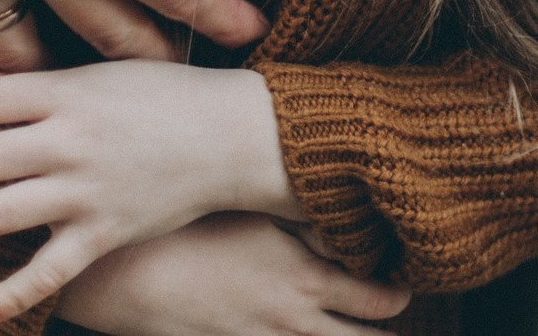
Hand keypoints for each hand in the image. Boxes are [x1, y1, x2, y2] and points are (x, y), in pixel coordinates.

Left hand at [0, 61, 302, 325]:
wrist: (233, 137)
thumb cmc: (172, 96)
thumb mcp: (110, 73)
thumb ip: (48, 83)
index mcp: (72, 94)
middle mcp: (71, 142)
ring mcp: (85, 192)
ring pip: (1, 212)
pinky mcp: (103, 232)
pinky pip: (49, 271)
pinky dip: (11, 295)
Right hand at [53, 214, 408, 335]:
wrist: (130, 277)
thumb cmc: (194, 230)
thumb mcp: (262, 213)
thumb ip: (311, 221)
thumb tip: (353, 227)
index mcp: (308, 283)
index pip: (377, 301)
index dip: (398, 297)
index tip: (407, 291)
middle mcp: (292, 323)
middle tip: (400, 332)